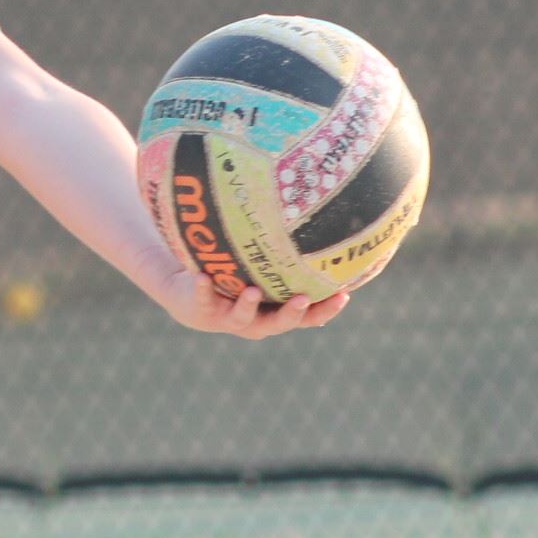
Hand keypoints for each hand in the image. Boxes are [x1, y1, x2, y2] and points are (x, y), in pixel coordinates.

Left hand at [153, 266, 349, 338]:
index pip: (308, 316)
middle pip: (279, 323)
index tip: (344, 294)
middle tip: (303, 298)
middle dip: (292, 313)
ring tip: (252, 291)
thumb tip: (317, 214)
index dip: (326, 309)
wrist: (192, 298)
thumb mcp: (263, 269)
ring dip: (248, 305)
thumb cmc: (238, 278)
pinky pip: (204, 299)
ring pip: (242, 318)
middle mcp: (257, 321)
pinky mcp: (203, 310)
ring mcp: (230, 318)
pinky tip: (202, 277)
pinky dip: (203, 289)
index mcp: (276, 312)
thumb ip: (285, 255)